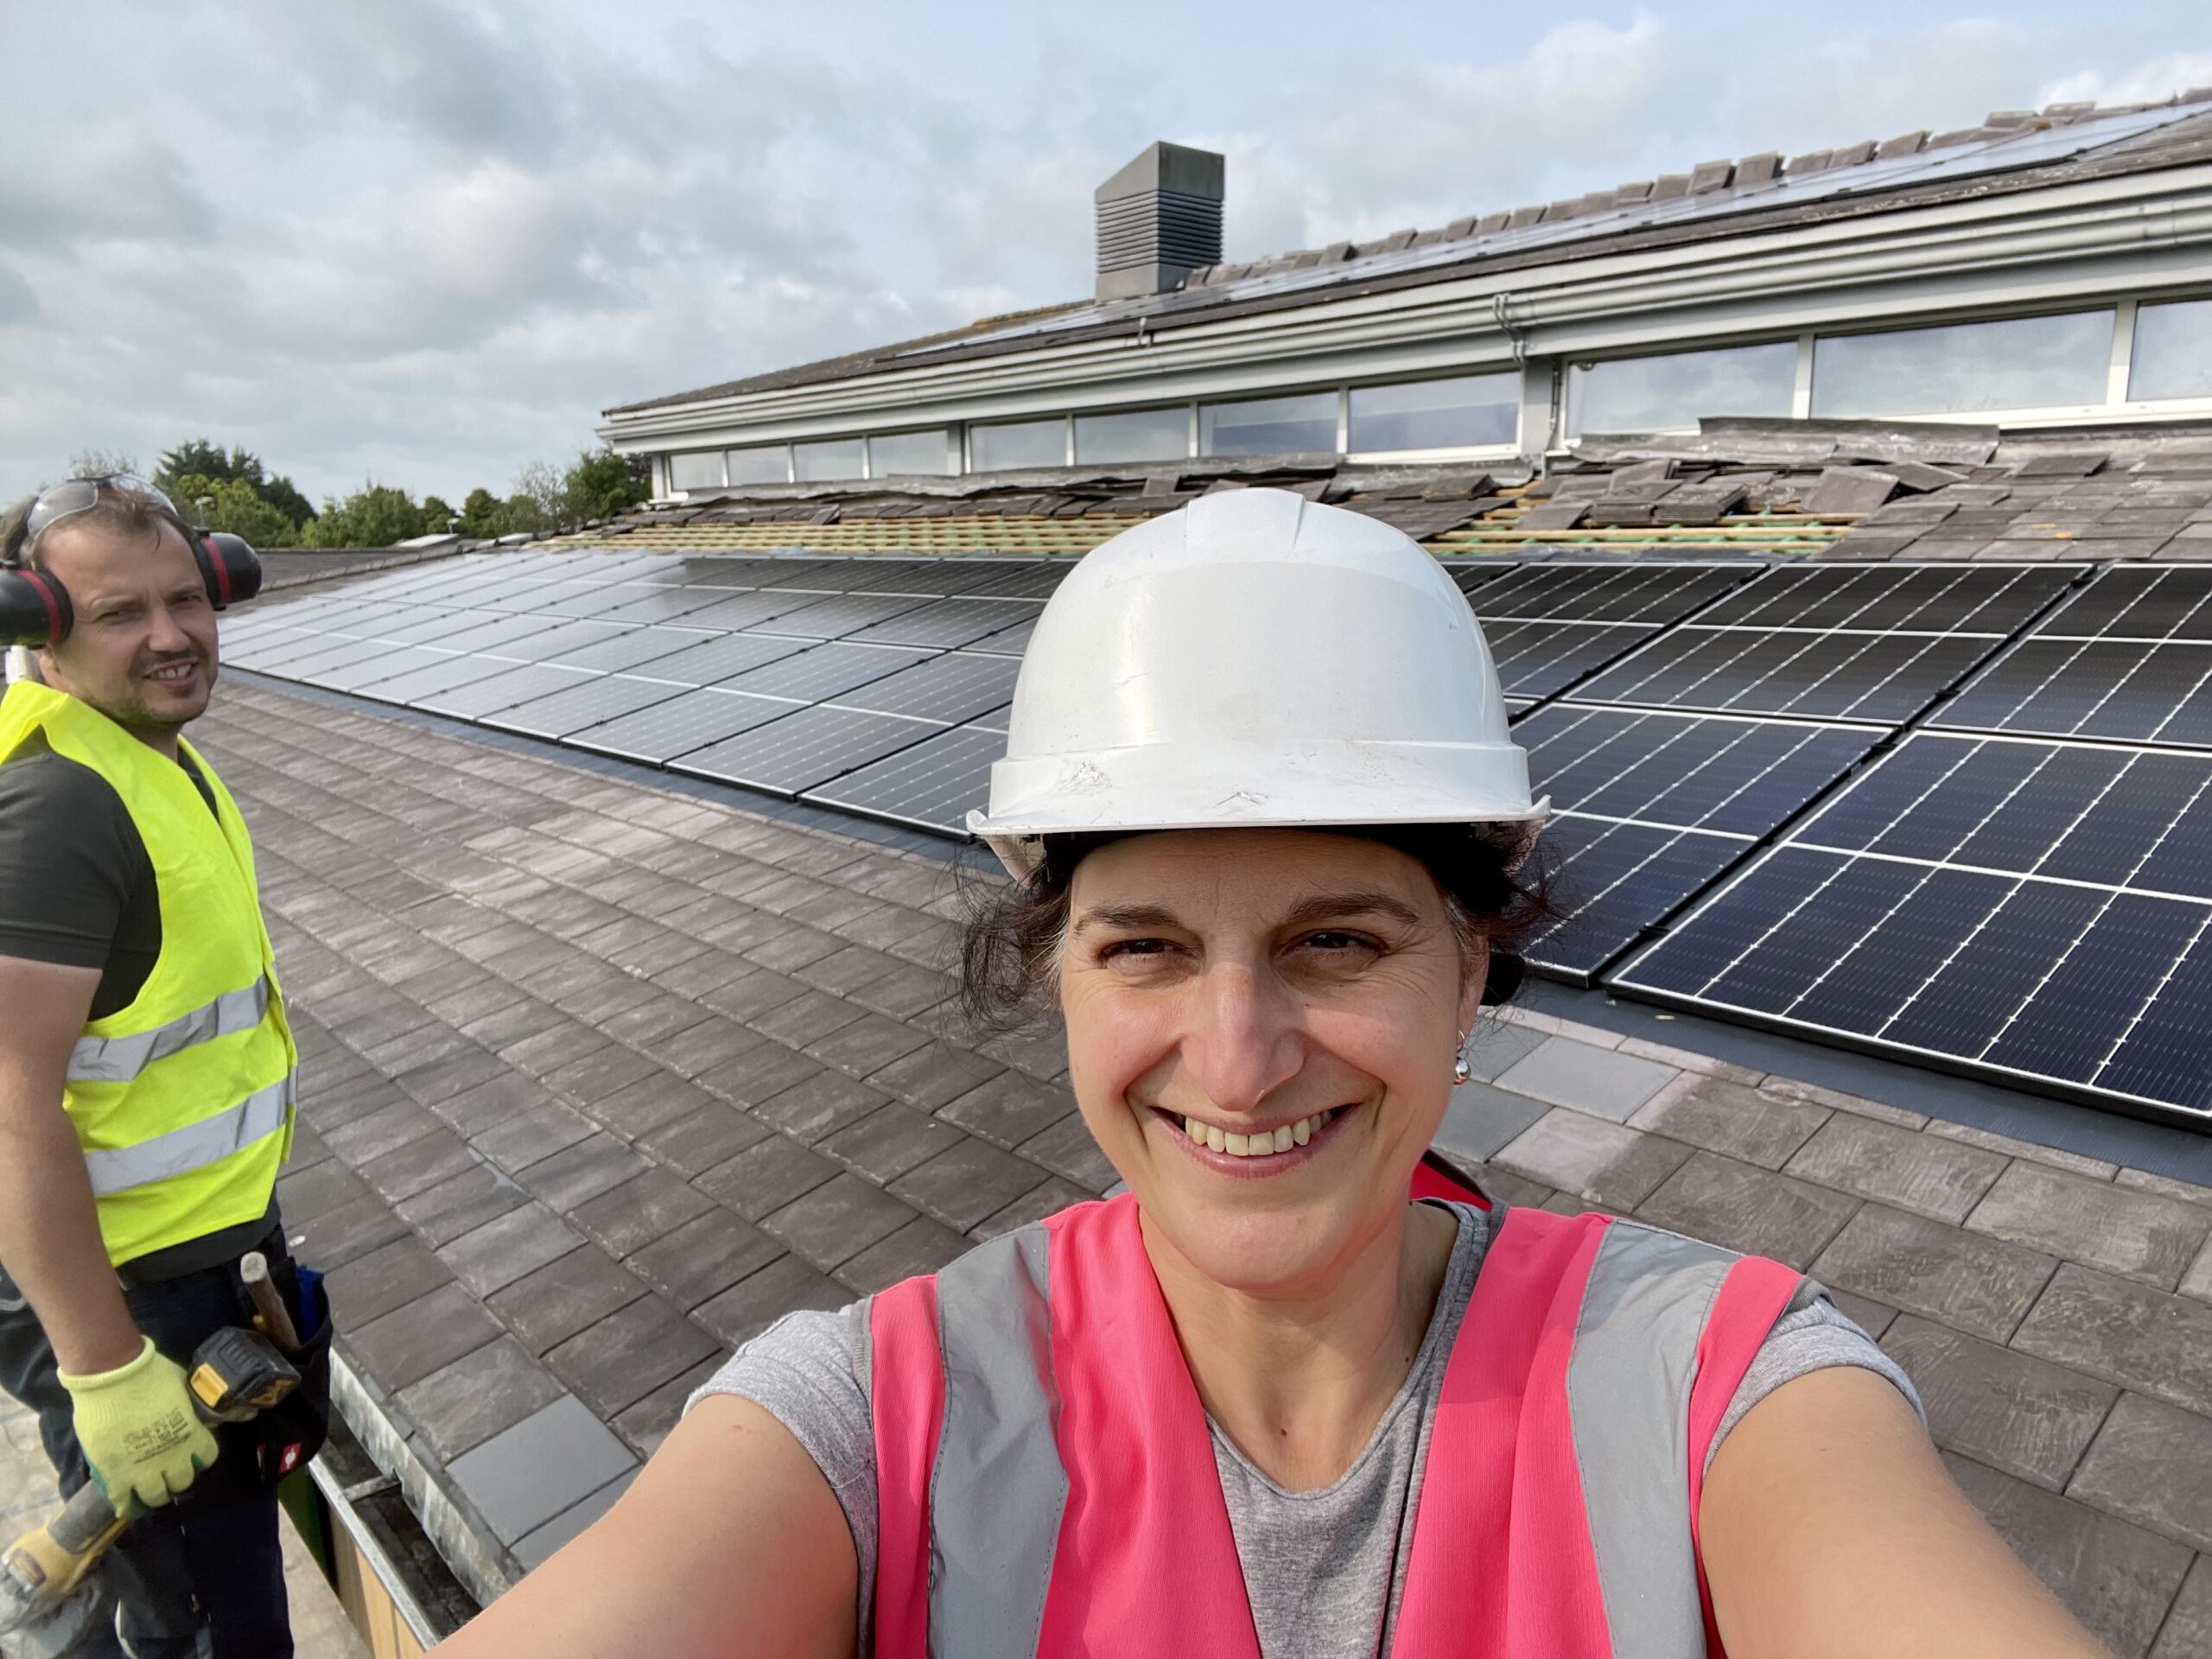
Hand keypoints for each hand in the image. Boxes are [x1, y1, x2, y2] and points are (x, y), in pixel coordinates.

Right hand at [58, 1336, 218, 1515]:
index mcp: (192, 1433)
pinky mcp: (115, 1473)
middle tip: (169, 1476)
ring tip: (149, 1492)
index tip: (194, 1456)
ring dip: (155, 1495)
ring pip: (155, 1496)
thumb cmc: (149, 1374)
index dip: (200, 1457)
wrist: (111, 1376)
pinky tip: (125, 1507)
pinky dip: (125, 1505)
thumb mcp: (182, 1387)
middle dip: (178, 1479)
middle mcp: (172, 1456)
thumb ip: (187, 1405)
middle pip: (183, 1481)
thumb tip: (189, 1410)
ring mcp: (143, 1468)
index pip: (207, 1456)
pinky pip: (122, 1499)